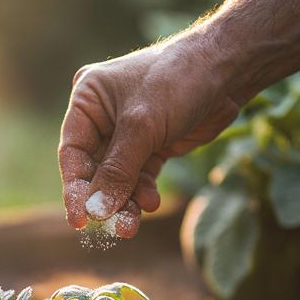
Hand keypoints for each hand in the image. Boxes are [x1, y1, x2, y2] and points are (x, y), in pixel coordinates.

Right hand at [58, 36, 243, 236]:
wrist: (226, 71)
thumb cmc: (177, 81)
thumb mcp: (142, 126)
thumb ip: (118, 170)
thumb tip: (96, 211)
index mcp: (88, 100)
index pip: (72, 152)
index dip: (74, 188)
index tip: (79, 221)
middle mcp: (103, 117)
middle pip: (94, 169)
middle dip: (105, 199)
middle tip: (114, 228)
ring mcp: (128, 133)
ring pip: (118, 178)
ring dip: (125, 202)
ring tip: (131, 225)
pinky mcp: (152, 145)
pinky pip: (139, 177)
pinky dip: (142, 193)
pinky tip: (149, 203)